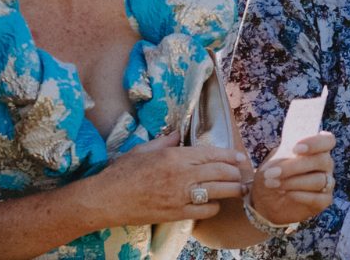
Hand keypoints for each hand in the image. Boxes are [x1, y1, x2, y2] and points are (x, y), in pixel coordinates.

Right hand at [91, 133, 246, 226]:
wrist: (107, 199)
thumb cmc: (122, 172)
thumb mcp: (143, 149)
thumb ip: (164, 141)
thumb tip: (177, 135)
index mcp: (174, 156)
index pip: (212, 153)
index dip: (230, 155)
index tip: (240, 157)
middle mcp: (182, 175)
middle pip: (221, 172)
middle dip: (236, 172)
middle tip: (242, 173)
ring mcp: (181, 195)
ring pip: (218, 191)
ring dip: (233, 190)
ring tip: (239, 189)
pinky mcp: (177, 213)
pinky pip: (205, 210)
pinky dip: (214, 207)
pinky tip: (214, 203)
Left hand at [250, 132, 336, 225]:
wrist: (268, 200)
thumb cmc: (273, 175)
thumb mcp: (273, 162)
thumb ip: (282, 155)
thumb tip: (286, 153)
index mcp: (316, 149)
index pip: (327, 140)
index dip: (315, 143)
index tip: (295, 149)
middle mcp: (325, 165)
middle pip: (320, 160)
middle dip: (293, 166)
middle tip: (271, 172)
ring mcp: (327, 183)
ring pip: (318, 180)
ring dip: (292, 182)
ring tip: (272, 183)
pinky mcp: (324, 201)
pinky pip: (318, 198)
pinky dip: (299, 195)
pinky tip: (285, 193)